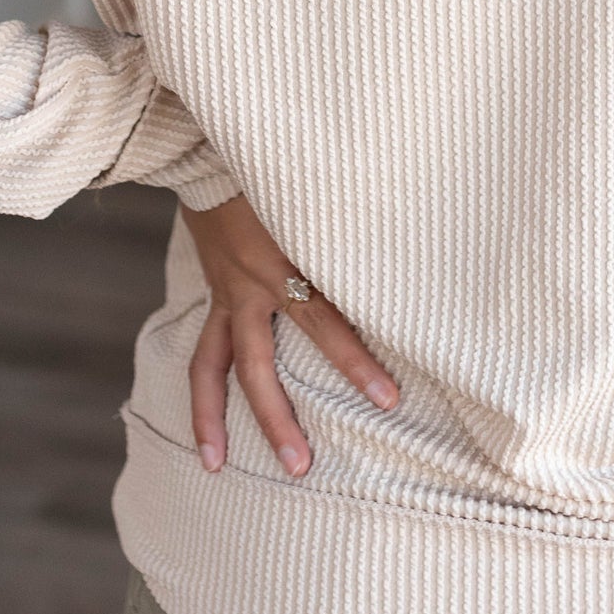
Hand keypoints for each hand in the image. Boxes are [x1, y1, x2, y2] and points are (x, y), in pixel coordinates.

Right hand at [179, 192, 398, 477]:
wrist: (214, 146)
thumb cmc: (276, 167)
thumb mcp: (320, 196)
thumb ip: (354, 231)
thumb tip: (409, 252)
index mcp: (280, 264)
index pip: (325, 323)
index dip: (355, 363)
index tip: (387, 400)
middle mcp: (249, 287)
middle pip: (258, 367)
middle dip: (277, 419)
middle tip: (300, 467)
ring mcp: (225, 294)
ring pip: (212, 367)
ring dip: (212, 417)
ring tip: (215, 463)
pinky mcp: (214, 292)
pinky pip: (204, 347)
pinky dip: (205, 383)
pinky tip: (208, 419)